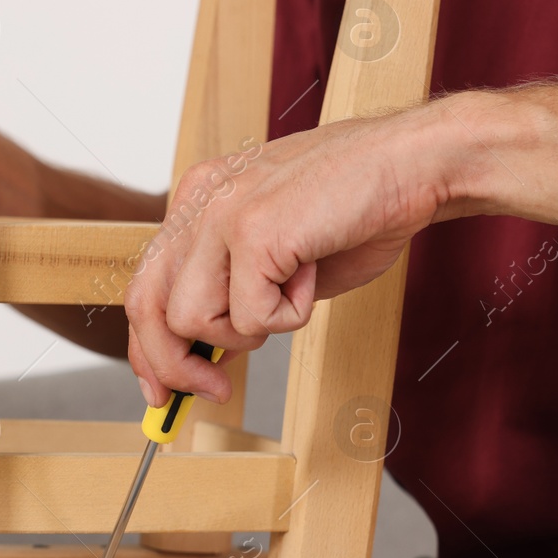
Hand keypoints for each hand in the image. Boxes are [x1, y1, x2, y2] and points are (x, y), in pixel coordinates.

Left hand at [124, 106, 459, 404]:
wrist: (411, 165)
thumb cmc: (357, 208)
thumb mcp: (278, 259)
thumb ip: (234, 294)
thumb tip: (206, 355)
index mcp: (198, 200)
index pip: (146, 284)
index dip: (149, 347)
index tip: (165, 391)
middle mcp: (198, 201)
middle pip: (148, 305)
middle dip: (174, 364)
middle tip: (214, 391)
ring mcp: (221, 213)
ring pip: (191, 319)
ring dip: (248, 332)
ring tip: (293, 295)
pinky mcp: (252, 232)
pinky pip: (251, 319)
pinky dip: (291, 315)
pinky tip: (314, 272)